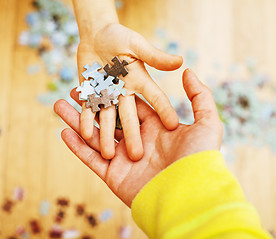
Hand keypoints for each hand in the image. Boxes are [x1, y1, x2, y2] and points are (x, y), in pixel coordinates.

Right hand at [54, 69, 222, 206]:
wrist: (190, 197)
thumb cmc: (200, 158)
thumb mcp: (207, 122)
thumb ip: (199, 96)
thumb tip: (187, 71)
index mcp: (155, 127)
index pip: (129, 106)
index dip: (114, 92)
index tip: (100, 79)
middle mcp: (138, 141)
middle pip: (108, 118)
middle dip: (90, 104)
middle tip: (73, 90)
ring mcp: (124, 159)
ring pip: (95, 136)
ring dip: (77, 122)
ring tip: (59, 106)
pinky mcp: (114, 176)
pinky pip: (91, 159)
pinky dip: (77, 146)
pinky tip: (63, 132)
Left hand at [77, 23, 182, 160]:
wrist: (96, 35)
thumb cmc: (119, 36)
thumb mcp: (137, 44)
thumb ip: (154, 55)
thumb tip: (180, 61)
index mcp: (140, 82)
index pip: (155, 98)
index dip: (164, 110)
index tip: (173, 125)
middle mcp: (126, 94)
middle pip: (130, 117)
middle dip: (133, 134)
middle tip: (138, 155)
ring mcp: (108, 97)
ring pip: (107, 119)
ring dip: (107, 135)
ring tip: (108, 154)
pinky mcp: (91, 96)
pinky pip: (88, 111)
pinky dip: (86, 121)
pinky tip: (85, 134)